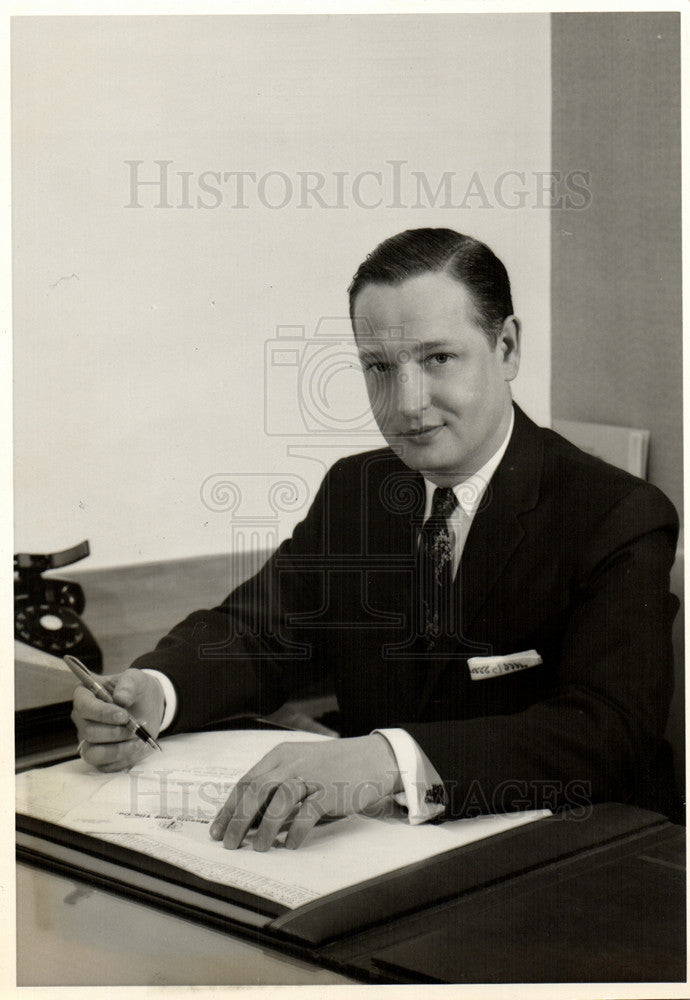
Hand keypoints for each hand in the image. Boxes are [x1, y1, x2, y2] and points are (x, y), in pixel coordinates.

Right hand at [71, 668, 164, 771]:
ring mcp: (88, 740)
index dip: (102, 713)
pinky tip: (137, 746)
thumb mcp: (136, 679)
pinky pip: (104, 766)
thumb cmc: (136, 689)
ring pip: (92, 753)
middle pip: (89, 732)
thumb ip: (128, 684)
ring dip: (118, 749)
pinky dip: (123, 759)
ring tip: (138, 739)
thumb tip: (121, 699)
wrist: (148, 705)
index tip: (124, 715)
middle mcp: (82, 719)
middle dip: (116, 732)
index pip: (84, 706)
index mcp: (84, 695)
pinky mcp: (99, 757)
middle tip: (136, 726)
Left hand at [209, 734, 401, 850]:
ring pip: (278, 799)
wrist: (373, 758)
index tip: (217, 830)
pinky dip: (295, 830)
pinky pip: (307, 812)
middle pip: (256, 790)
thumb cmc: (334, 767)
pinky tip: (289, 845)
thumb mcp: (301, 768)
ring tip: (257, 849)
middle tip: (229, 844)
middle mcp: (292, 763)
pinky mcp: (330, 790)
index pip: (246, 782)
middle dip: (238, 819)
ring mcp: (312, 776)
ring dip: (264, 827)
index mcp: (280, 756)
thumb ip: (277, 787)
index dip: (229, 808)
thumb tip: (250, 819)